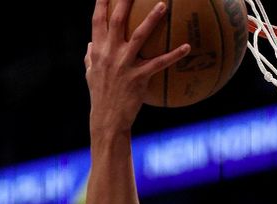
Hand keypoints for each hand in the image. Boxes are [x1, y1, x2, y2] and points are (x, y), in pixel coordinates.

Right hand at [85, 0, 189, 132]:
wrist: (107, 119)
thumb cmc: (100, 96)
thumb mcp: (90, 73)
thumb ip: (90, 56)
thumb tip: (90, 44)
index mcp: (97, 50)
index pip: (98, 20)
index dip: (102, 2)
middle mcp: (109, 53)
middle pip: (118, 20)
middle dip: (125, 0)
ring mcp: (124, 64)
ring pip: (139, 36)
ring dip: (152, 19)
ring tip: (163, 5)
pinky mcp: (138, 78)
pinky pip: (159, 63)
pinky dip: (174, 55)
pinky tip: (187, 47)